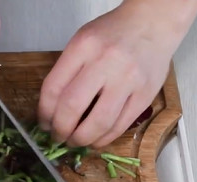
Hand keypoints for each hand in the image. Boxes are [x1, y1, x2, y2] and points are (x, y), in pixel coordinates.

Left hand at [38, 0, 196, 147]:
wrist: (153, 24)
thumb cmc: (114, 34)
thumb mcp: (83, 41)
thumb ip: (67, 71)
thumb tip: (52, 111)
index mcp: (83, 46)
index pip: (53, 88)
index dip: (44, 113)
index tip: (44, 123)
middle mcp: (105, 62)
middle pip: (72, 108)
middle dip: (60, 130)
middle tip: (58, 137)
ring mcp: (128, 80)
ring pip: (99, 123)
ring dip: (82, 139)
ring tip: (76, 141)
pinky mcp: (145, 95)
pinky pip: (120, 126)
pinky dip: (104, 139)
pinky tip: (96, 140)